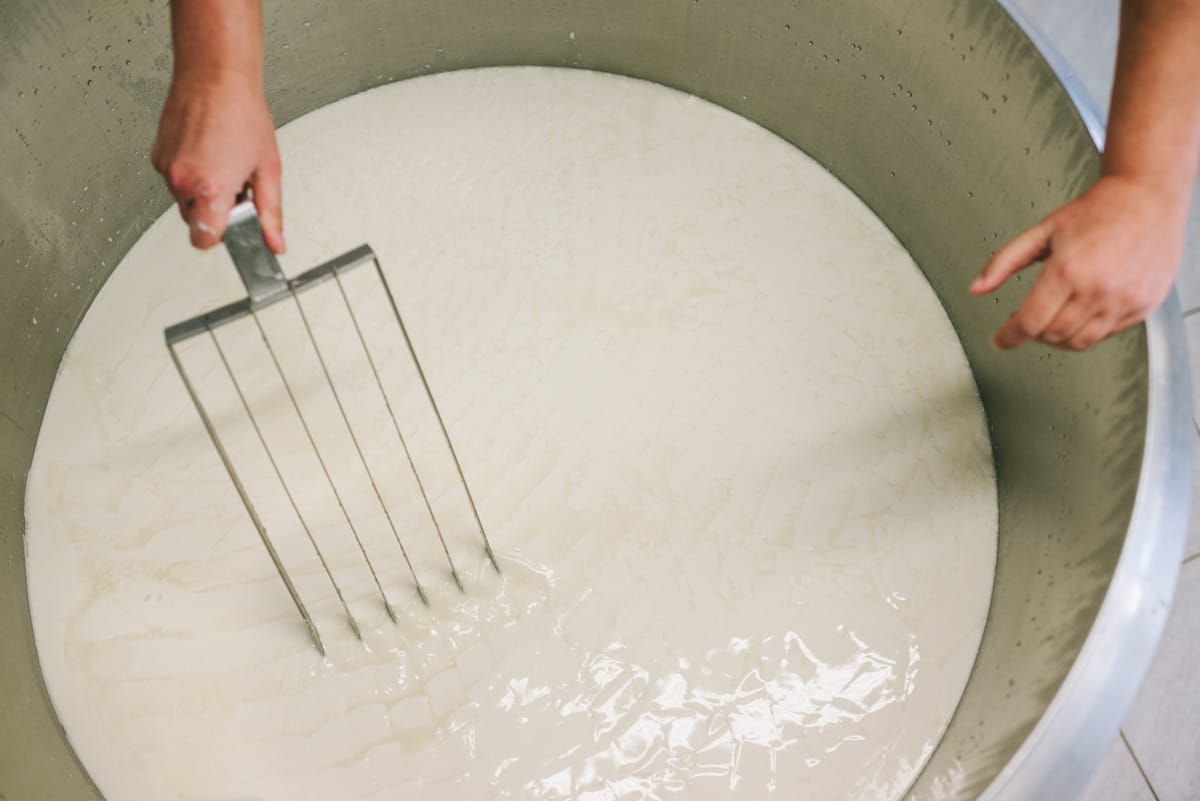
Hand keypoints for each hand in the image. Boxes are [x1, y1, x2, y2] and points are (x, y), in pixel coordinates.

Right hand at [151, 71, 284, 252]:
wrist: (215, 77)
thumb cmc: (242, 115)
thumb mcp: (268, 170)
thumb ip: (270, 213)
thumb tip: (274, 243)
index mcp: (211, 189)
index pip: (204, 240)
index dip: (220, 237)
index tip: (233, 224)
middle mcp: (182, 181)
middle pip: (195, 222)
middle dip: (215, 211)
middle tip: (234, 184)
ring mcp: (166, 168)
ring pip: (184, 201)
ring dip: (202, 192)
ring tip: (221, 163)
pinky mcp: (157, 156)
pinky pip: (174, 180)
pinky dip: (189, 175)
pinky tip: (206, 153)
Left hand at [970, 175, 1185, 350]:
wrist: (1146, 198)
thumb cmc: (1096, 211)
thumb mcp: (1042, 232)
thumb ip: (1004, 262)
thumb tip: (976, 287)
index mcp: (1068, 270)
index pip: (1030, 322)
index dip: (1009, 337)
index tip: (999, 341)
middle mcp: (1098, 289)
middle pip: (1053, 336)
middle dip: (1032, 333)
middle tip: (1026, 321)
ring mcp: (1124, 300)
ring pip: (1080, 342)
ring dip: (1059, 337)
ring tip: (1052, 318)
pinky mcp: (1143, 306)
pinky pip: (1107, 335)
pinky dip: (1088, 330)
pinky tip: (1081, 311)